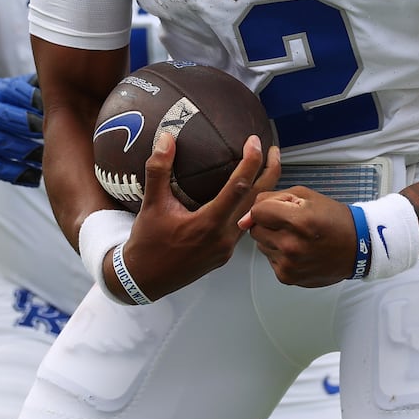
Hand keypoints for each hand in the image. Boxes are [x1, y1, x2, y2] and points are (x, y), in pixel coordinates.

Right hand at [0, 74, 43, 192]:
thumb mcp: (7, 98)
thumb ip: (31, 93)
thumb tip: (62, 86)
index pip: (12, 90)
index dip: (32, 98)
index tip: (51, 106)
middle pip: (1, 115)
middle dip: (26, 122)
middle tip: (49, 130)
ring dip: (24, 150)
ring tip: (45, 156)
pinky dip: (13, 171)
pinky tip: (32, 175)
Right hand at [118, 133, 279, 300]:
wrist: (144, 279)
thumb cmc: (147, 243)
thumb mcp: (151, 204)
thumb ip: (159, 170)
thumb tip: (166, 139)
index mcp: (208, 224)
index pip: (238, 188)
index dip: (250, 162)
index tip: (254, 142)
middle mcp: (223, 237)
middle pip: (257, 201)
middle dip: (270, 173)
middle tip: (274, 149)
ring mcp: (226, 248)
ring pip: (253, 215)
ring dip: (263, 191)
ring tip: (267, 169)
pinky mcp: (224, 254)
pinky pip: (245, 227)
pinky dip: (251, 208)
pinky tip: (249, 197)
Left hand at [239, 186, 358, 287]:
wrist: (358, 247)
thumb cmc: (334, 219)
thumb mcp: (306, 195)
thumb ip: (272, 199)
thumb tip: (246, 216)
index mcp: (298, 221)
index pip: (258, 211)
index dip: (265, 208)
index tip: (276, 210)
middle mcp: (292, 245)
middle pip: (255, 230)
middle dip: (267, 223)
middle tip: (288, 223)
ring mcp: (289, 264)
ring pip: (260, 245)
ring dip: (272, 239)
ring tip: (295, 237)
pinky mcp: (287, 277)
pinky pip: (269, 260)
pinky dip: (278, 254)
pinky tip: (297, 250)